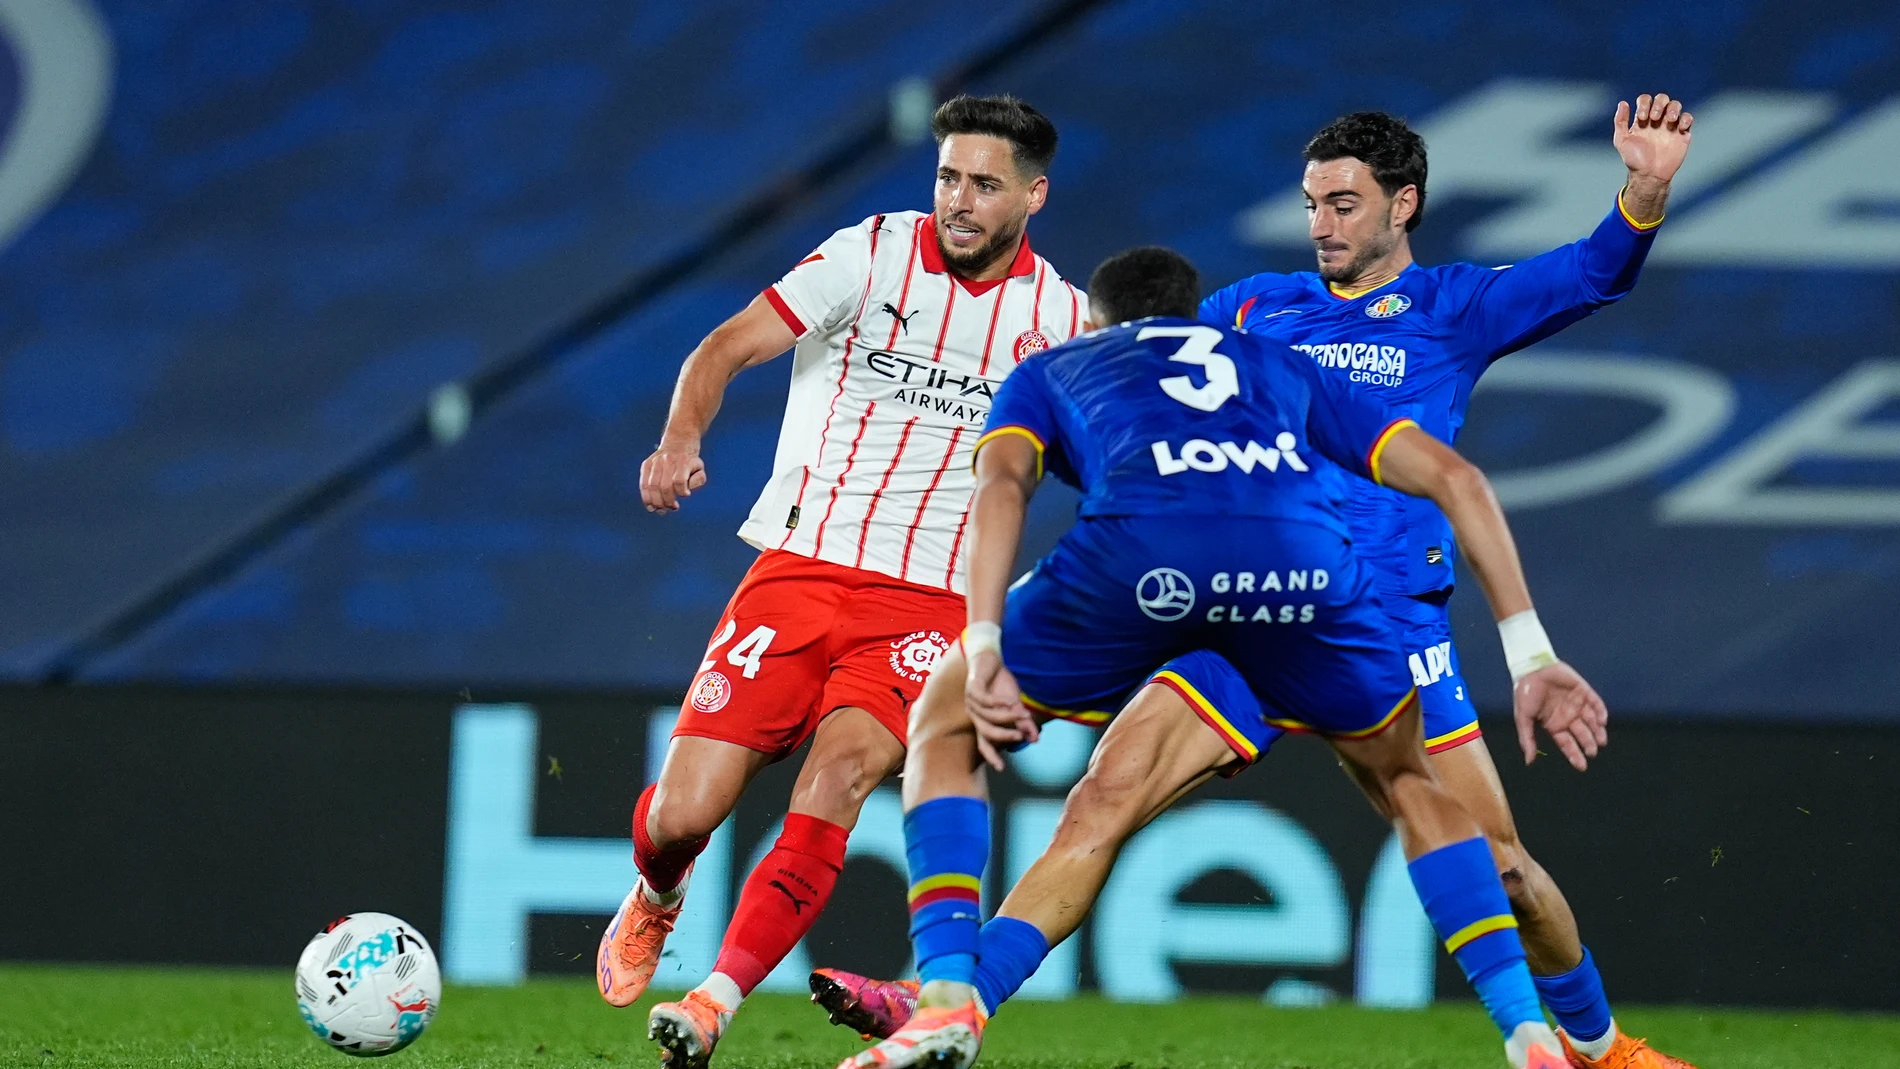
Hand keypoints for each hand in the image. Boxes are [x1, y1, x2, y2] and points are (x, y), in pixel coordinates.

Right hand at [640, 444, 706, 511]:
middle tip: (672, 508)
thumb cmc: (690, 461)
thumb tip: (685, 492)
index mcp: (682, 461)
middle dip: (667, 502)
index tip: (686, 495)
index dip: (682, 492)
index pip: (679, 480)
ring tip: (661, 509)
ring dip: (656, 502)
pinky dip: (646, 497)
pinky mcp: (646, 465)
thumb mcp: (700, 468)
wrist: (678, 441)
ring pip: (651, 486)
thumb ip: (698, 480)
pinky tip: (651, 506)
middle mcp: (667, 460)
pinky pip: (643, 484)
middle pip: (664, 486)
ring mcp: (655, 462)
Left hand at [966, 649, 1037, 770]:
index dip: (991, 756)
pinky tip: (1011, 701)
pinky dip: (999, 702)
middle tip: (1020, 737)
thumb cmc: (1001, 684)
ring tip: (1023, 714)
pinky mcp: (972, 687)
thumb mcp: (1016, 705)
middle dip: (1004, 736)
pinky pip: (985, 700)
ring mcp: (971, 702)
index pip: (984, 743)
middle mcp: (975, 715)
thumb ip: (1023, 722)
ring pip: (988, 717)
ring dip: (1007, 717)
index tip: (1001, 768)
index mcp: (983, 721)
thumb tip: (1035, 739)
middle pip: (986, 733)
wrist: (990, 659)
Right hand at [1512, 661, 1608, 771]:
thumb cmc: (1524, 693)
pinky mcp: (1584, 691)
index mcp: (1554, 725)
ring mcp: (1577, 704)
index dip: (1574, 755)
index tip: (1582, 766)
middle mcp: (1568, 716)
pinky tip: (1601, 720)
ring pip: (1592, 721)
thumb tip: (1529, 761)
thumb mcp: (1523, 719)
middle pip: (1583, 734)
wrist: (1531, 668)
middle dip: (1589, 744)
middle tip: (1592, 751)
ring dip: (1598, 731)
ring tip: (1601, 740)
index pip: (1567, 744)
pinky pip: (1596, 703)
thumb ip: (1528, 740)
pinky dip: (1600, 712)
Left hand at [1613, 92, 1693, 184]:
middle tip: (1655, 117)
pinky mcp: (1682, 133)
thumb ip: (1620, 122)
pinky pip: (1688, 118)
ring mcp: (1670, 125)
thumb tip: (1623, 103)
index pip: (1645, 100)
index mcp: (1642, 119)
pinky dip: (1686, 118)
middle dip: (1659, 104)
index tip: (1642, 118)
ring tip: (1669, 120)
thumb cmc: (1634, 159)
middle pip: (1662, 99)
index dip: (1644, 104)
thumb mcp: (1622, 141)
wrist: (1649, 175)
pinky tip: (1680, 127)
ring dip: (1673, 108)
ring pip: (1676, 105)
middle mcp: (1657, 119)